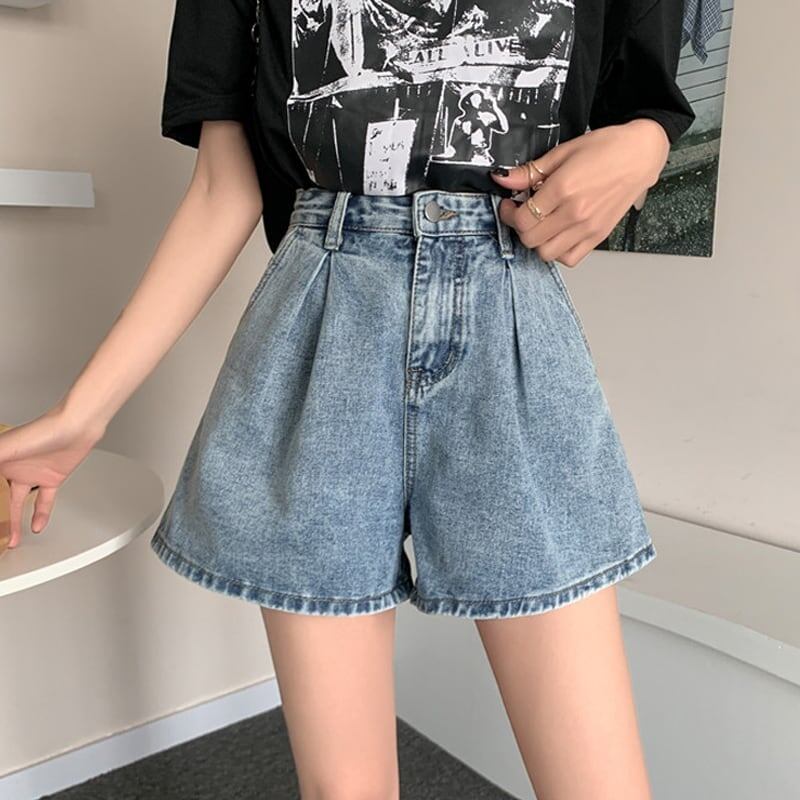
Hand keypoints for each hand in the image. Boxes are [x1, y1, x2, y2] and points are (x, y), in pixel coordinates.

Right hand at [0, 405, 104, 548]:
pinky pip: (43, 502)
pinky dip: (40, 515)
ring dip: (14, 521)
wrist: (76, 427)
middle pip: (0, 496)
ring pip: (18, 502)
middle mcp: (13, 467)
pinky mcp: (52, 479)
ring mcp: (33, 474)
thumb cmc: (42, 430)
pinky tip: (35, 527)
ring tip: (11, 539)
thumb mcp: (5, 448)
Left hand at [489, 118, 670, 267]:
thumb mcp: (562, 152)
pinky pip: (570, 259)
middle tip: (522, 213)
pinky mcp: (598, 236)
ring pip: (547, 253)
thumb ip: (530, 171)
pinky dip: (559, 252)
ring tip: (541, 224)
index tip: (509, 205)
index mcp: (563, 189)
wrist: (640, 154)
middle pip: (531, 239)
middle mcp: (575, 213)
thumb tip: (503, 178)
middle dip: (520, 227)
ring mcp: (588, 228)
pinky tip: (558, 234)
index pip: (522, 219)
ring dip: (538, 242)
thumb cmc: (606, 148)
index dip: (508, 214)